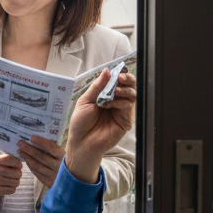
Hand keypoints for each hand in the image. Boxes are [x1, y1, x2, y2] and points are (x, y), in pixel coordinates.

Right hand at [0, 152, 22, 202]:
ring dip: (16, 182)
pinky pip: (12, 190)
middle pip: (16, 173)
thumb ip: (11, 160)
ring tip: (11, 181)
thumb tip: (21, 163)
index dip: (18, 163)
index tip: (19, 166)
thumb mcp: (1, 162)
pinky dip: (12, 189)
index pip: (10, 159)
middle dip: (19, 174)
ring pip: (15, 182)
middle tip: (15, 175)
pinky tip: (7, 187)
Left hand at [17, 135, 64, 190]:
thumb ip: (57, 150)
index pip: (51, 147)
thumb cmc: (69, 165)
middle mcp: (59, 166)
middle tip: (19, 143)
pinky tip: (26, 161)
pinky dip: (31, 166)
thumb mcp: (67, 156)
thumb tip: (41, 140)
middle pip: (41, 156)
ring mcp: (54, 176)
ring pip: (37, 165)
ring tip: (19, 151)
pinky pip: (37, 173)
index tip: (32, 137)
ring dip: (27, 158)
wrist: (75, 183)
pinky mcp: (50, 183)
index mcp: (65, 157)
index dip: (41, 142)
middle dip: (29, 149)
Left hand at [65, 69, 135, 183]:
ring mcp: (122, 112)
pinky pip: (129, 107)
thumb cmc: (81, 124)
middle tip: (121, 77)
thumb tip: (107, 70)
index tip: (117, 71)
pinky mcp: (126, 121)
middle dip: (127, 79)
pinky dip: (121, 102)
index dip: (119, 75)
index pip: (117, 82)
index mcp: (105, 96)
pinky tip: (111, 104)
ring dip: (125, 89)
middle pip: (128, 86)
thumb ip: (97, 86)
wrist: (81, 142)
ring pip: (132, 95)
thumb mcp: (86, 101)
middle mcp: (116, 103)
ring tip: (116, 90)